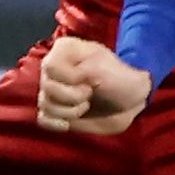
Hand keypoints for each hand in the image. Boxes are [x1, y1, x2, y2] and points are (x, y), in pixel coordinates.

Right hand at [37, 36, 152, 133]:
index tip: (89, 82)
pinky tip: (70, 123)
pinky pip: (43, 120)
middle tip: (90, 95)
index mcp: (63, 50)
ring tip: (86, 106)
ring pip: (45, 105)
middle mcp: (52, 69)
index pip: (50, 67)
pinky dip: (56, 124)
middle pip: (46, 87)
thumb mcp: (102, 67)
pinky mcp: (54, 111)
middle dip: (71, 97)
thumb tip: (63, 84)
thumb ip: (78, 71)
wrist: (131, 101)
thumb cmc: (120, 78)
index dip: (69, 79)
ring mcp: (51, 90)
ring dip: (69, 111)